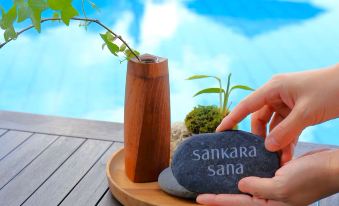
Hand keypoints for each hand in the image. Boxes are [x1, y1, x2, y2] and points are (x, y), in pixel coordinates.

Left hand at [196, 149, 338, 205]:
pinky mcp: (276, 176)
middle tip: (203, 188)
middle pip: (239, 196)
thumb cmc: (310, 179)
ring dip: (232, 180)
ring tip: (216, 175)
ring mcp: (273, 188)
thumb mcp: (282, 188)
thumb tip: (240, 185)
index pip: (237, 203)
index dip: (217, 200)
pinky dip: (247, 169)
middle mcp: (269, 198)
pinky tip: (237, 163)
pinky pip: (257, 174)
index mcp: (270, 205)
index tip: (199, 198)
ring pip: (247, 185)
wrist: (330, 167)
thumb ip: (258, 188)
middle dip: (221, 193)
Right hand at [216, 64, 338, 163]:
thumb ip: (285, 131)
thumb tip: (267, 147)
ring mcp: (286, 102)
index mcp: (274, 88)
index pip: (246, 105)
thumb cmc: (331, 90)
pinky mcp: (296, 109)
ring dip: (275, 141)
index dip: (232, 119)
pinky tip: (287, 154)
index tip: (220, 132)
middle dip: (259, 137)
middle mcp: (276, 94)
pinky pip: (286, 126)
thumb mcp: (306, 112)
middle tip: (259, 155)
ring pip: (273, 125)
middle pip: (259, 118)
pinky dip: (286, 139)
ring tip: (277, 159)